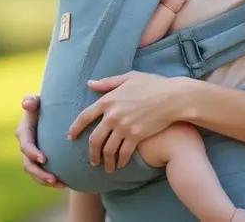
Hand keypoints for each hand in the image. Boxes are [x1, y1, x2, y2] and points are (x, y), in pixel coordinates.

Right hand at [15, 94, 65, 188]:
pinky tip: (65, 185)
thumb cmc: (44, 104)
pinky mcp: (40, 161)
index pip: (26, 146)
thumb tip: (27, 103)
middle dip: (39, 174)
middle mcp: (26, 146)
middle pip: (28, 165)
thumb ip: (31, 100)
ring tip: (61, 185)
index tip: (44, 159)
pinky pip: (42, 175)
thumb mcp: (37, 100)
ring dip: (45, 181)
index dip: (33, 154)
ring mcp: (32, 156)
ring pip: (35, 174)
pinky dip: (51, 182)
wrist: (50, 112)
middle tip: (53, 179)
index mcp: (24, 133)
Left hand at [68, 71, 186, 171]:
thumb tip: (90, 84)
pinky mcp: (136, 136)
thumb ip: (108, 82)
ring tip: (107, 167)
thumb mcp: (129, 77)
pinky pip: (124, 153)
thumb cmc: (153, 85)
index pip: (85, 117)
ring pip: (108, 149)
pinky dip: (121, 161)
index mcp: (108, 100)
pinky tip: (121, 165)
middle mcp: (113, 115)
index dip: (76, 128)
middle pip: (94, 139)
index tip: (70, 137)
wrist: (173, 97)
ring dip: (106, 161)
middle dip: (92, 153)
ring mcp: (124, 127)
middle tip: (92, 161)